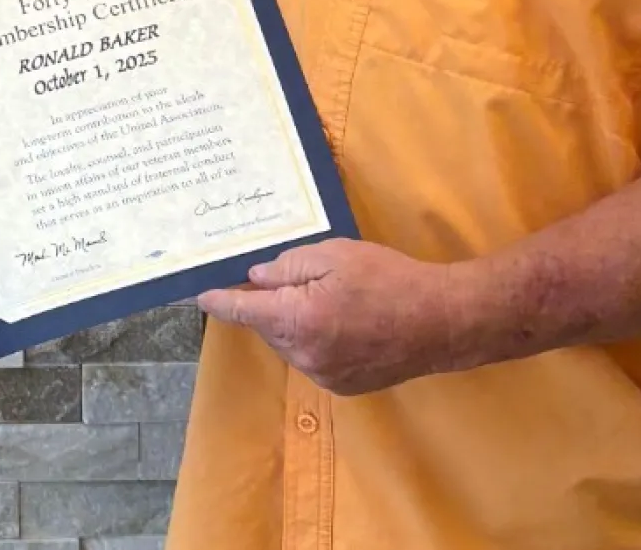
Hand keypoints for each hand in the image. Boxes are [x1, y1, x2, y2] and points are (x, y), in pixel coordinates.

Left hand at [197, 238, 467, 394]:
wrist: (440, 321)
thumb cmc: (388, 279)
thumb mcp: (335, 255)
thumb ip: (289, 266)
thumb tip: (258, 278)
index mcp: (297, 320)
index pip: (243, 311)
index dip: (219, 301)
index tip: (199, 295)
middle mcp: (303, 355)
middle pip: (267, 326)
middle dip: (270, 303)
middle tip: (288, 277)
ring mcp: (324, 376)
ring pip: (290, 342)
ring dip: (293, 321)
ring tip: (327, 296)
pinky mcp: (343, 386)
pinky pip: (312, 357)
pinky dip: (314, 338)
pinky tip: (343, 320)